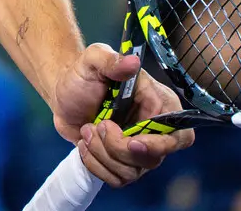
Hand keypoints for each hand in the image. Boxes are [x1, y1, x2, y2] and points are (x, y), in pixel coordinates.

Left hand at [52, 43, 195, 186]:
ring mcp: (140, 149)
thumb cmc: (82, 75)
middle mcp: (156, 129)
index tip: (131, 142)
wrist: (63, 95)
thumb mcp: (93, 60)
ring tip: (87, 129)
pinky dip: (95, 164)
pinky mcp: (122, 163)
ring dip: (101, 153)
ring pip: (132, 171)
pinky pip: (116, 179)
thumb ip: (111, 60)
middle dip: (119, 149)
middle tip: (98, 126)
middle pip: (153, 159)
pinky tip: (85, 144)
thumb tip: (133, 62)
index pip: (177, 135)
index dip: (157, 144)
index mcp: (159, 102)